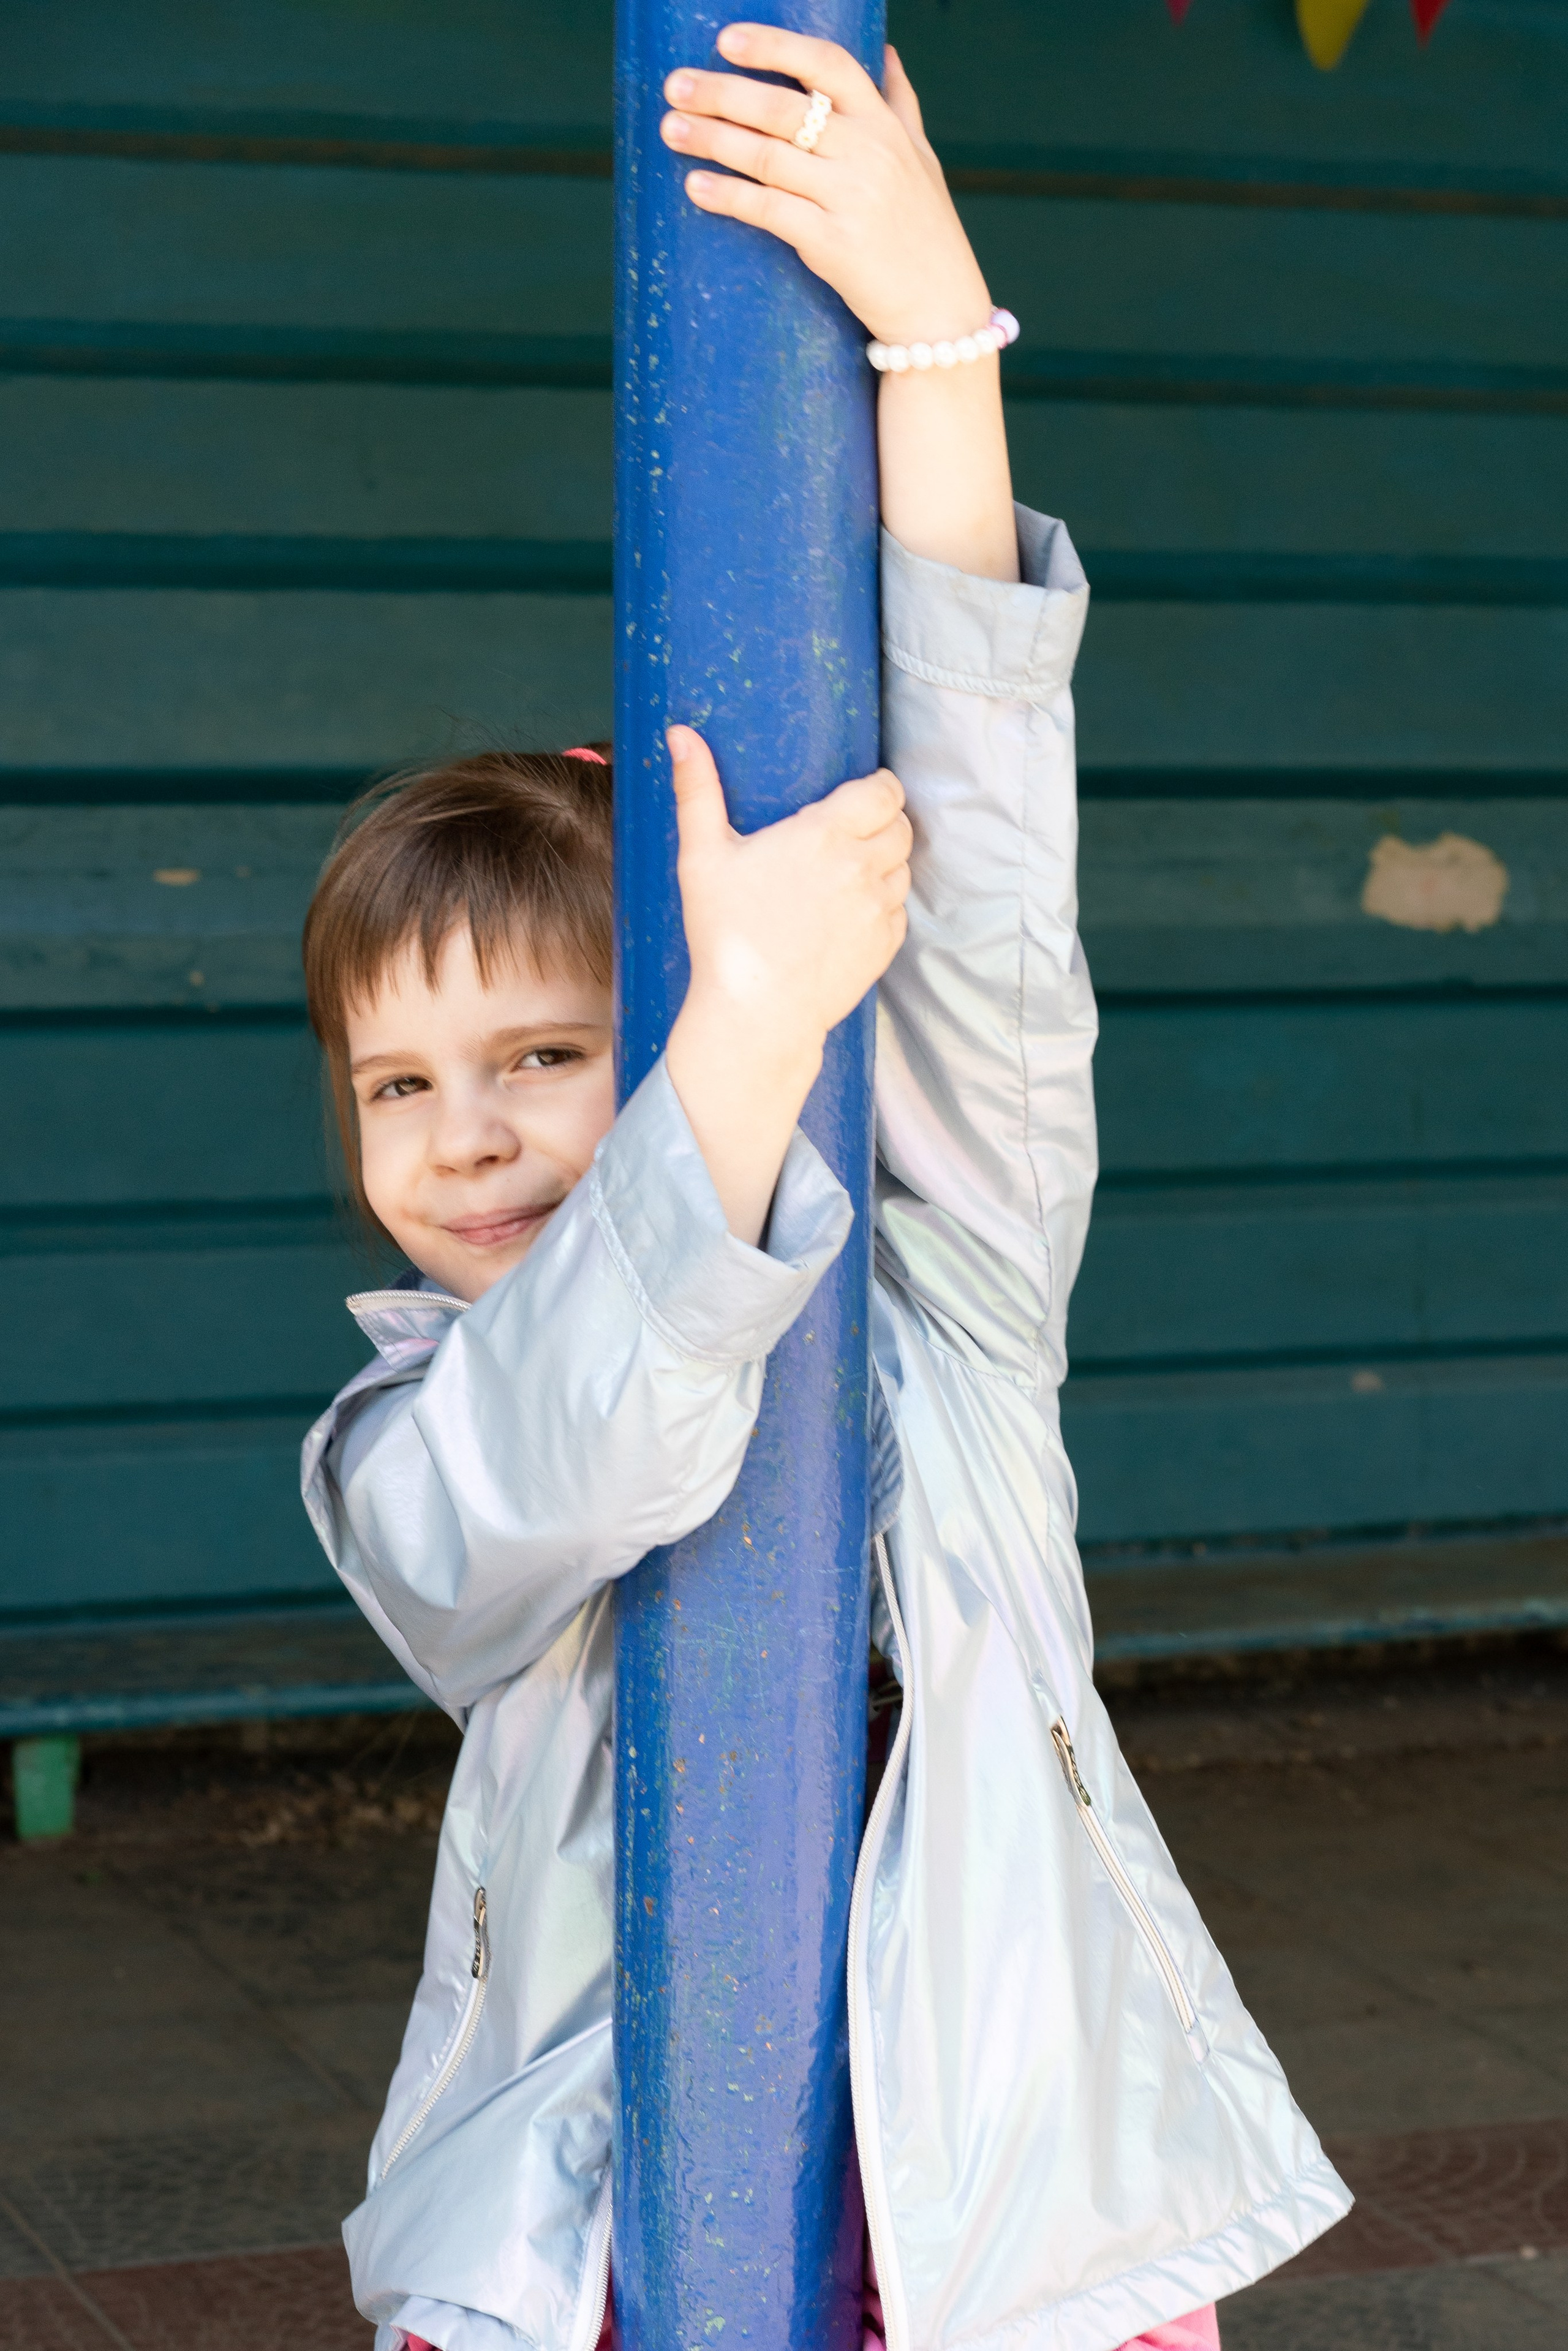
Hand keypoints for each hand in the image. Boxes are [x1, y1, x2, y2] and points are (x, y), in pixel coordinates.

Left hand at [662, 26, 1019, 583]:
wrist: (942, 311)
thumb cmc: (927, 231)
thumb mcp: (922, 157)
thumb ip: (900, 103)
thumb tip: (887, 53)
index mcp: (884, 125)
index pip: (828, 65)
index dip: (775, 47)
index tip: (728, 39)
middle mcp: (868, 152)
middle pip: (783, 108)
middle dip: (722, 92)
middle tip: (675, 85)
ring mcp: (850, 198)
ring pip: (768, 157)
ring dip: (712, 140)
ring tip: (671, 129)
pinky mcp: (832, 244)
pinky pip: (769, 211)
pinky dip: (729, 197)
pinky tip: (696, 187)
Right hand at [663, 725, 910, 1243]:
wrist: (755, 1015)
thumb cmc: (725, 935)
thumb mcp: (701, 857)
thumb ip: (697, 791)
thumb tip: (681, 733)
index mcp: (827, 836)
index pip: (886, 790)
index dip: (879, 788)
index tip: (860, 795)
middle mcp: (863, 868)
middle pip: (902, 826)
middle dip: (883, 822)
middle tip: (850, 833)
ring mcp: (878, 910)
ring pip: (904, 868)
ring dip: (885, 863)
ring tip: (846, 873)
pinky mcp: (884, 947)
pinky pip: (898, 911)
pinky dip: (882, 905)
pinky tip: (847, 913)